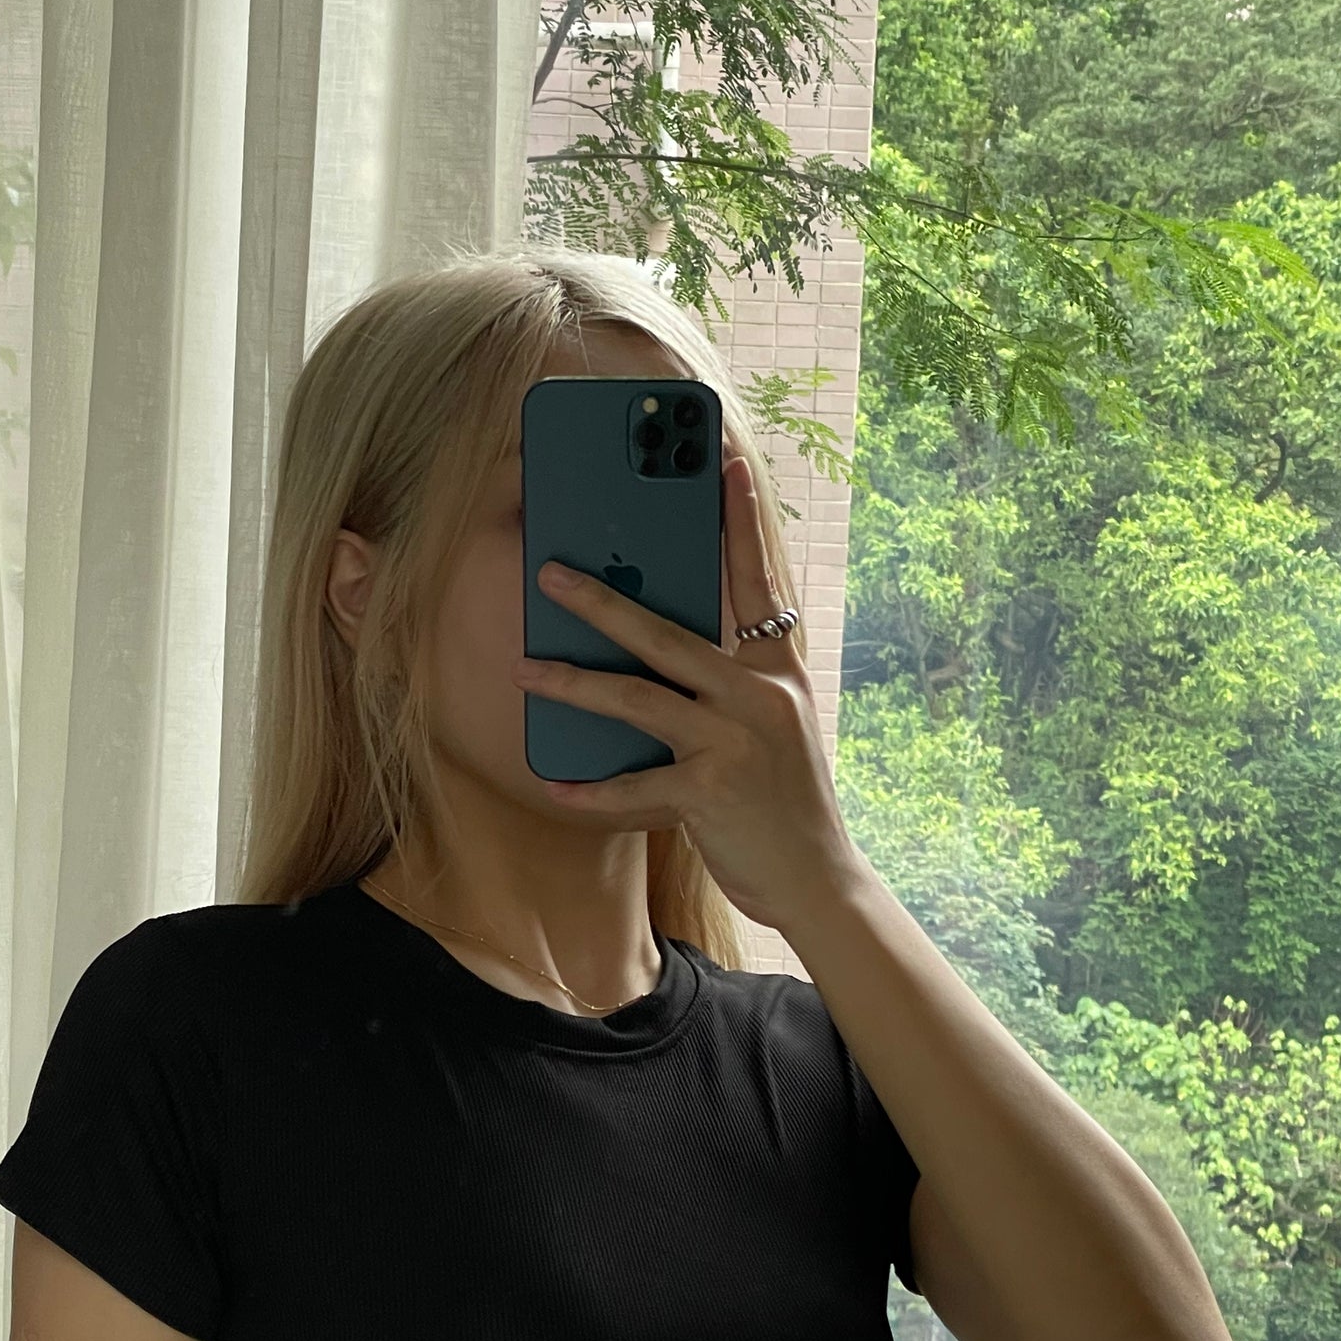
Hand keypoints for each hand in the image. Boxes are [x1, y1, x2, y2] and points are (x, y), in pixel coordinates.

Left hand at [512, 452, 858, 934]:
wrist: (818, 878)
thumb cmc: (785, 802)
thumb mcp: (771, 729)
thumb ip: (728, 688)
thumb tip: (657, 657)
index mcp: (778, 670)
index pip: (757, 581)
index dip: (741, 522)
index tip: (725, 462)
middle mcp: (758, 695)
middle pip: (666, 633)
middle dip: (601, 601)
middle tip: (550, 572)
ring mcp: (734, 741)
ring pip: (635, 700)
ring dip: (571, 683)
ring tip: (522, 669)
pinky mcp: (712, 792)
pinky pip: (634, 788)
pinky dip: (591, 790)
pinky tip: (554, 784)